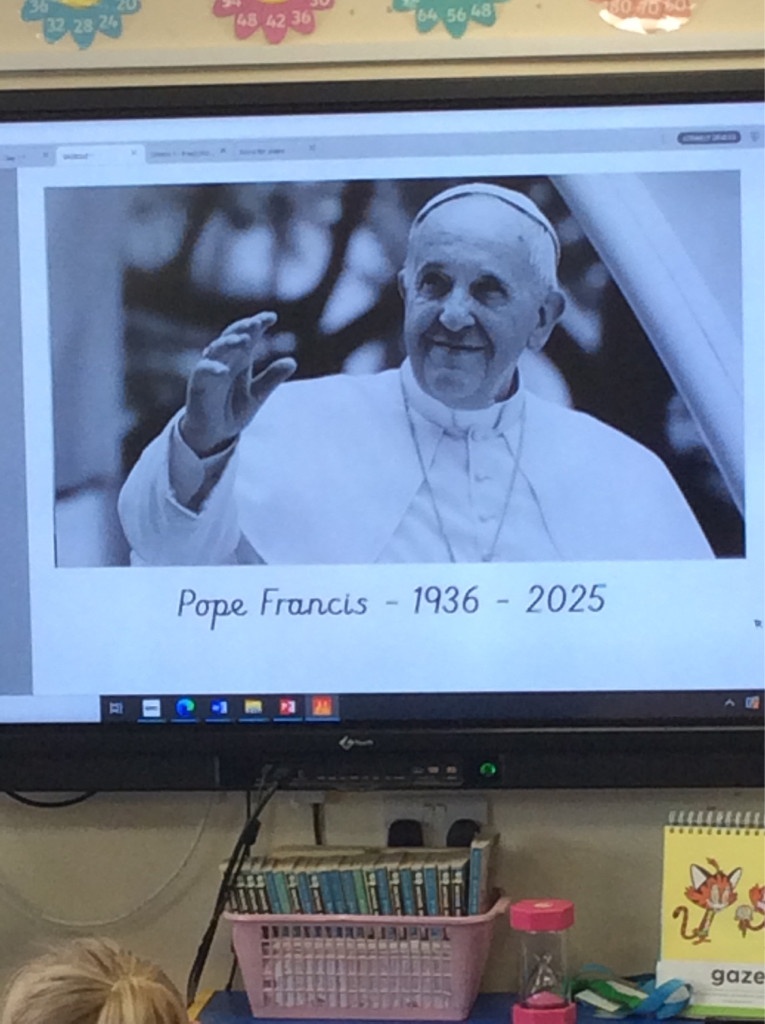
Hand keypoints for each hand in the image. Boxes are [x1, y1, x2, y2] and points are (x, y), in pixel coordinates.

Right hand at [180, 312, 296, 456]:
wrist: (215, 434)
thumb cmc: (233, 410)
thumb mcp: (258, 395)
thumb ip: (272, 378)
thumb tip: (292, 361)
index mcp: (240, 360)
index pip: (248, 335)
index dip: (258, 324)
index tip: (272, 317)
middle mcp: (224, 360)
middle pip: (231, 336)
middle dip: (243, 328)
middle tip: (256, 323)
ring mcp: (210, 370)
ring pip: (216, 349)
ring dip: (228, 343)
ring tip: (244, 340)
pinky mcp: (198, 384)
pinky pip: (203, 372)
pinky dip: (212, 368)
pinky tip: (223, 370)